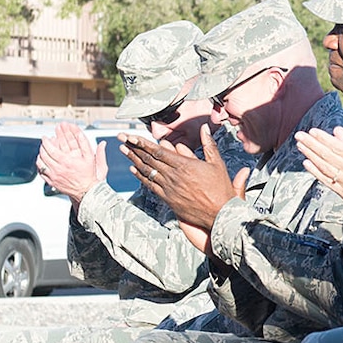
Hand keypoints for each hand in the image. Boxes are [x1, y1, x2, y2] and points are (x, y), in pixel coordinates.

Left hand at [37, 121, 105, 203]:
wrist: (86, 191)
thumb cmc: (88, 176)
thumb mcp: (90, 158)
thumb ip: (85, 145)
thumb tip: (81, 134)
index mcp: (66, 162)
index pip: (50, 149)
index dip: (46, 142)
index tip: (45, 138)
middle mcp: (58, 169)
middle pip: (44, 155)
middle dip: (42, 146)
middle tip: (43, 143)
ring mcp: (54, 176)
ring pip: (40, 163)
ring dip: (39, 156)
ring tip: (42, 152)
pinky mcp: (52, 182)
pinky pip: (41, 172)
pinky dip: (40, 166)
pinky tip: (42, 163)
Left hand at [121, 125, 245, 233]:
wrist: (220, 214)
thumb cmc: (221, 190)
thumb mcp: (217, 164)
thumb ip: (209, 144)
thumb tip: (204, 127)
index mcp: (185, 165)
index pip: (158, 150)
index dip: (142, 142)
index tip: (131, 136)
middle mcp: (174, 176)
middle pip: (149, 158)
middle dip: (133, 147)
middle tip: (121, 138)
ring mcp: (169, 188)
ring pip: (147, 171)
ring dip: (133, 159)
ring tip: (123, 150)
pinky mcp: (169, 199)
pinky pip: (150, 186)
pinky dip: (141, 177)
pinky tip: (133, 170)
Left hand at [297, 123, 342, 228]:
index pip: (338, 147)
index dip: (323, 139)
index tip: (313, 131)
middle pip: (327, 155)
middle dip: (311, 144)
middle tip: (299, 135)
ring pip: (324, 167)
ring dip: (311, 155)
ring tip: (300, 146)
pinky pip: (328, 182)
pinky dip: (316, 173)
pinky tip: (308, 164)